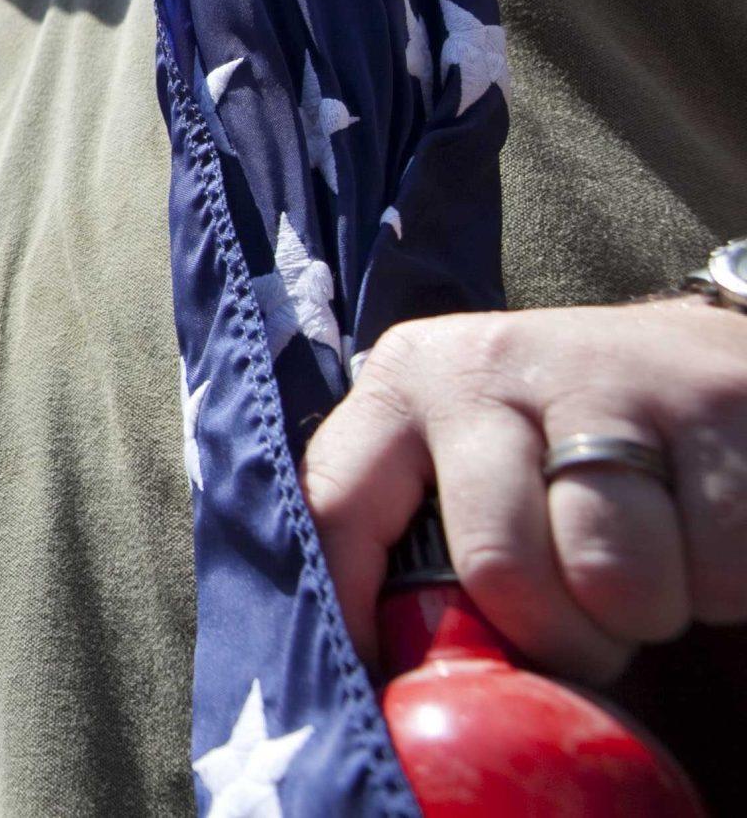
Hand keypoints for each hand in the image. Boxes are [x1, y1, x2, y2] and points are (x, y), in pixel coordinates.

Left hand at [304, 300, 746, 682]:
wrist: (718, 362)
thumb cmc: (577, 448)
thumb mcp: (479, 465)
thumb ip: (420, 539)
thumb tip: (386, 666)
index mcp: (405, 386)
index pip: (336, 506)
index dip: (350, 608)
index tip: (387, 681)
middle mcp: (488, 368)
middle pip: (498, 567)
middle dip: (555, 636)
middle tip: (587, 628)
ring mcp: (604, 379)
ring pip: (615, 579)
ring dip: (645, 612)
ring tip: (654, 570)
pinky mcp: (712, 405)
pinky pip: (715, 567)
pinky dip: (720, 586)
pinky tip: (711, 539)